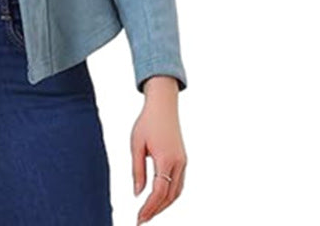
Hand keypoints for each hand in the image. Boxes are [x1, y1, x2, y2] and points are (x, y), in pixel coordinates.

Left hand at [132, 76, 186, 223]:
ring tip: (148, 213)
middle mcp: (178, 163)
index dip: (149, 208)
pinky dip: (169, 195)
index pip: (159, 191)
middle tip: (141, 220)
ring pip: (176, 192)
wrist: (163, 106)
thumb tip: (138, 194)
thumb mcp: (136, 144)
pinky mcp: (183, 160)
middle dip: (156, 210)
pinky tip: (159, 199)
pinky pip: (179, 184)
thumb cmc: (147, 122)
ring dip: (163, 205)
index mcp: (166, 158)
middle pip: (169, 196)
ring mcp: (183, 162)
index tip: (139, 218)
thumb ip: (138, 170)